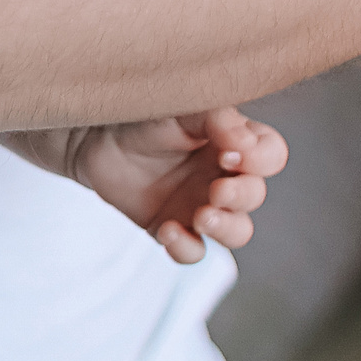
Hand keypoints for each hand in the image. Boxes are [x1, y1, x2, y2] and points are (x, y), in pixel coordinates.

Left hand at [21, 106, 288, 263]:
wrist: (88, 136)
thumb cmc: (140, 114)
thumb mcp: (180, 108)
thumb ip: (216, 120)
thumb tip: (245, 146)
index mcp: (231, 142)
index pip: (271, 154)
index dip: (262, 159)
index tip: (232, 153)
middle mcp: (221, 175)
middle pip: (254, 196)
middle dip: (241, 196)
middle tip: (216, 190)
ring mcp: (198, 205)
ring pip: (236, 232)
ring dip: (226, 228)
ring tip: (202, 216)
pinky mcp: (171, 228)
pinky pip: (193, 252)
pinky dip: (186, 248)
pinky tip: (168, 231)